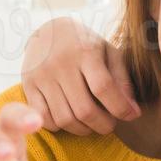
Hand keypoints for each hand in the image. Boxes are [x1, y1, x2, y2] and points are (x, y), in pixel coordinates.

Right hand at [22, 17, 139, 135]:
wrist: (47, 31)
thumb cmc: (86, 45)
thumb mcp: (108, 52)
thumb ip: (122, 79)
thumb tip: (132, 111)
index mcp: (85, 51)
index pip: (104, 88)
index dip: (120, 108)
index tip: (131, 116)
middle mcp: (61, 64)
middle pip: (84, 109)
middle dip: (103, 125)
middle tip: (110, 125)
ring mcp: (42, 76)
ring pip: (64, 119)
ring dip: (83, 130)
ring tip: (92, 124)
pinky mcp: (28, 86)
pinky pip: (45, 119)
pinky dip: (61, 127)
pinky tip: (71, 120)